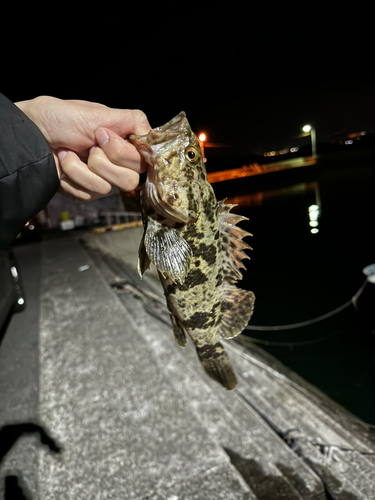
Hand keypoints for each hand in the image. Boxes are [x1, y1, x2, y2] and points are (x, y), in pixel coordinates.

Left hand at [15, 96, 150, 200]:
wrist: (32, 136)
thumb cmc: (59, 118)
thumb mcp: (97, 113)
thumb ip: (130, 120)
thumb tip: (151, 132)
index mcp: (125, 141)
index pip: (145, 158)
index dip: (123, 152)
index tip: (102, 136)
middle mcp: (119, 162)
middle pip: (131, 178)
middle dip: (103, 161)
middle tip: (88, 145)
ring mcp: (104, 178)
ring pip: (108, 187)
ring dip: (82, 169)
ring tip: (69, 153)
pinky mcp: (88, 191)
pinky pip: (90, 194)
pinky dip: (72, 177)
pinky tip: (64, 165)